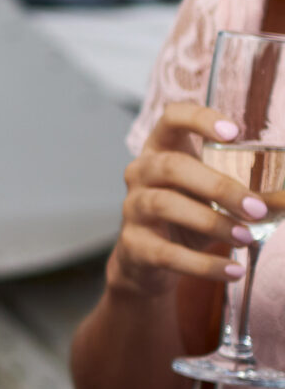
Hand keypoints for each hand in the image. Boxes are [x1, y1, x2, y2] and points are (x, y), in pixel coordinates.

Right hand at [106, 101, 261, 300]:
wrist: (150, 262)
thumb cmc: (190, 217)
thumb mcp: (216, 199)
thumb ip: (250, 194)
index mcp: (162, 150)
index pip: (172, 118)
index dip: (199, 120)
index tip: (234, 133)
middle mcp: (141, 173)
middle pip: (171, 166)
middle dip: (218, 186)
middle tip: (256, 208)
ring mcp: (132, 208)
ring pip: (165, 205)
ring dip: (212, 222)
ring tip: (246, 237)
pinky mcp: (134, 244)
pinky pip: (167, 253)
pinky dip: (204, 264)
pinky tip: (233, 270)